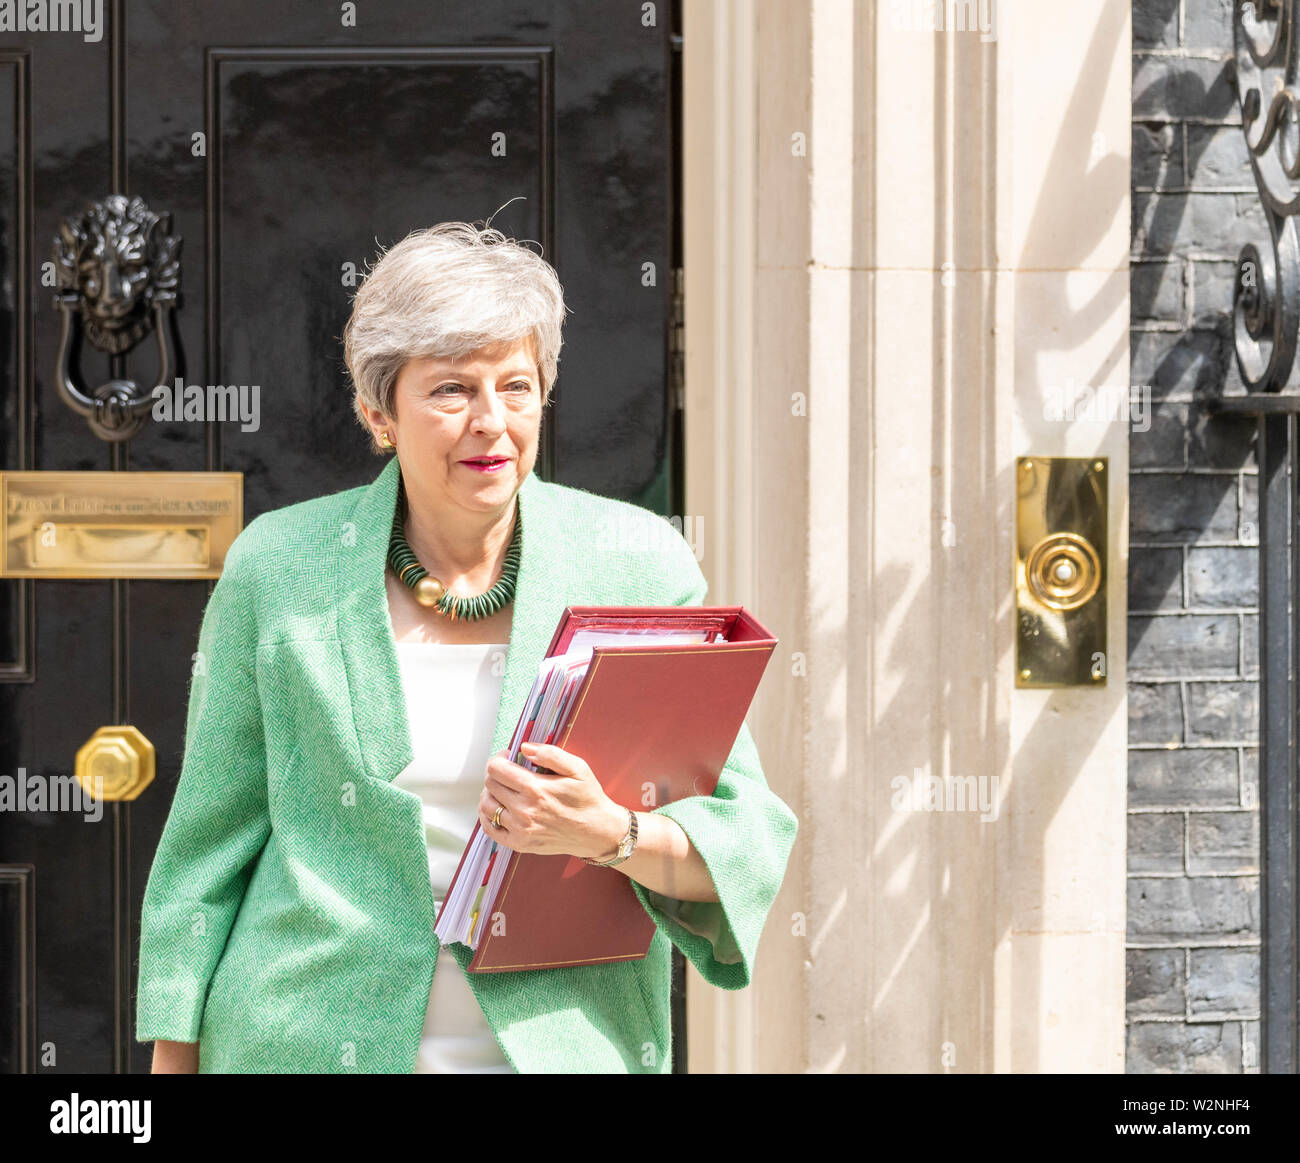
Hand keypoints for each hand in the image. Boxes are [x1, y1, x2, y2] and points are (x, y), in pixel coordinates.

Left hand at [479, 742, 627, 859]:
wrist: (597, 831)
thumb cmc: (588, 798)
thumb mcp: (577, 768)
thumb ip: (550, 754)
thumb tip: (525, 747)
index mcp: (536, 789)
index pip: (496, 769)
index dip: (499, 759)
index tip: (508, 757)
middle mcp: (524, 810)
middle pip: (490, 785)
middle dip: (495, 773)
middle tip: (507, 772)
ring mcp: (521, 829)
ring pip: (486, 806)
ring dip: (489, 794)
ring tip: (502, 789)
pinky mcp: (520, 843)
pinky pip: (491, 830)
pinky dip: (487, 817)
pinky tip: (498, 808)